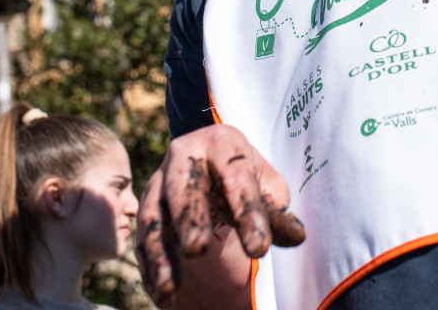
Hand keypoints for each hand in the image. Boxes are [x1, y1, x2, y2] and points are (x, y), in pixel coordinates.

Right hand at [134, 125, 304, 307]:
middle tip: (197, 250)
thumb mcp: (267, 186)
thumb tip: (296, 237)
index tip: (260, 248)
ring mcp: (158, 182)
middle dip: (189, 219)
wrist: (210, 161)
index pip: (236, 177)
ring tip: (172, 286)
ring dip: (161, 253)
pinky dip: (151, 269)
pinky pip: (141, 240)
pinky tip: (164, 296)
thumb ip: (278, 211)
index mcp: (222, 143)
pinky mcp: (145, 208)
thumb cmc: (245, 176)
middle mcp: (183, 156)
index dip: (248, 212)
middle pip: (183, 188)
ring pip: (153, 217)